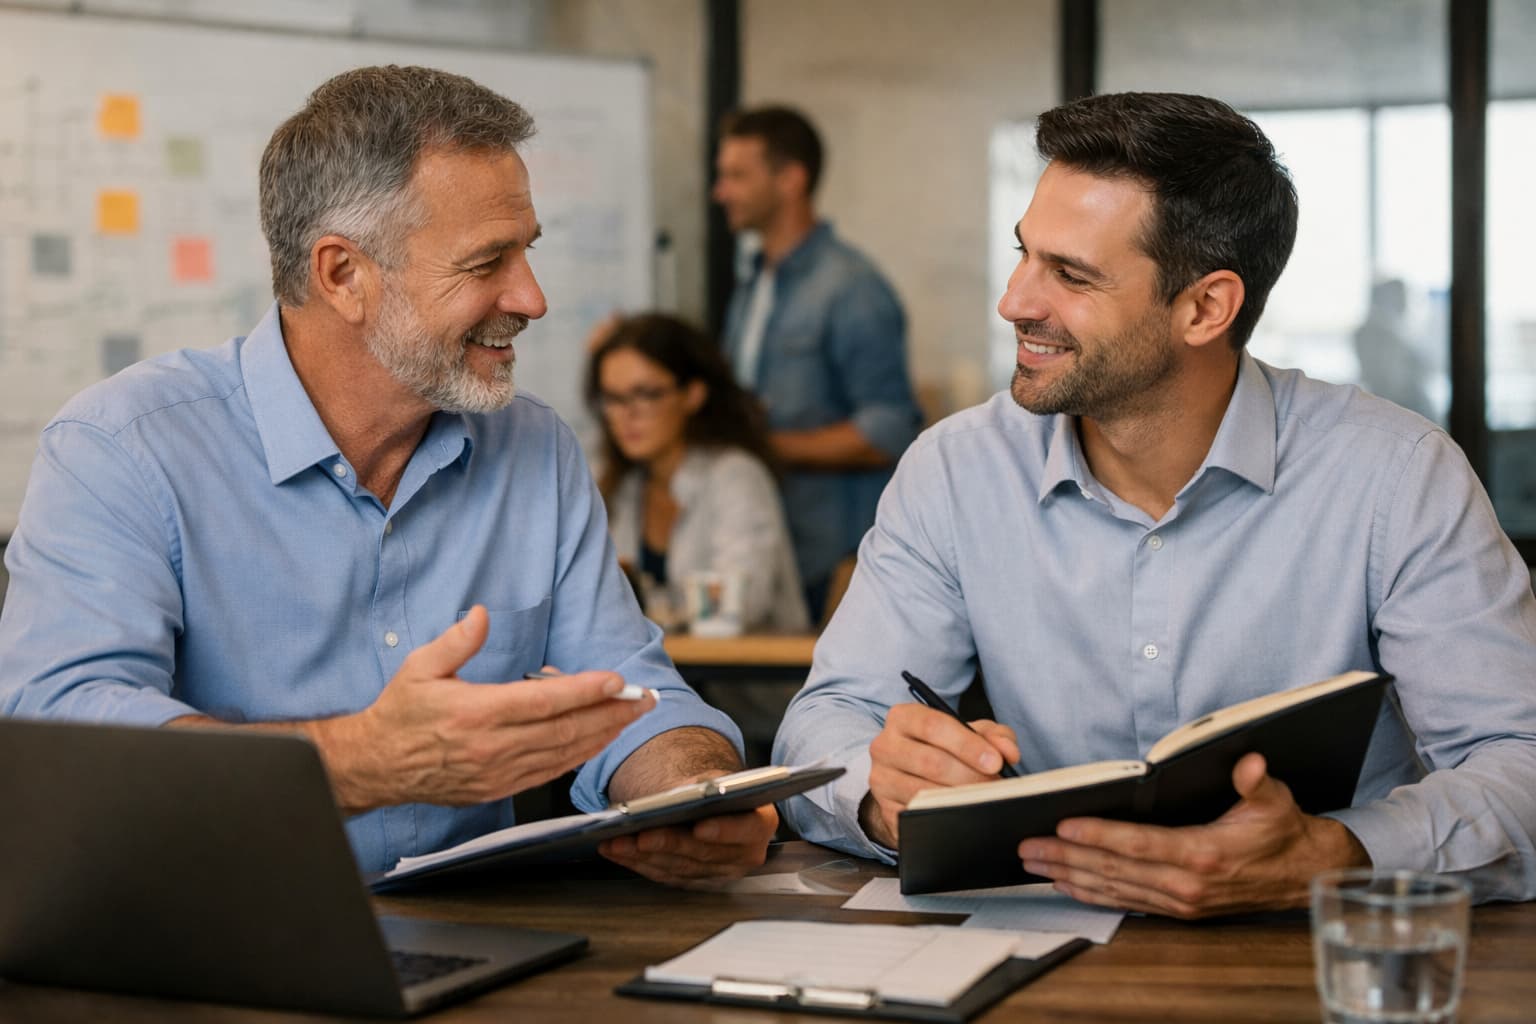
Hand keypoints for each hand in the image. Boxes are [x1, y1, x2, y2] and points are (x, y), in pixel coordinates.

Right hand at [313, 606, 653, 812]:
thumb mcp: (419, 667)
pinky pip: (549, 773)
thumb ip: (455, 641)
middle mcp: (491, 746)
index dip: (584, 691)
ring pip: (563, 754)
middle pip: (565, 730)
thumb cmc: (400, 713)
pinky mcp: (498, 789)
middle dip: (611, 713)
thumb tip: (480, 615)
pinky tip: (598, 741)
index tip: (616, 680)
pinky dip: (578, 756)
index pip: (542, 702)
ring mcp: (497, 772)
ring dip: (603, 735)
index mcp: (474, 713)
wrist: (376, 766)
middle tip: (643, 698)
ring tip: (631, 716)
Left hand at [598, 803, 778, 889]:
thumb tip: (683, 793)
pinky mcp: (695, 881)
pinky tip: (617, 851)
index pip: (746, 830)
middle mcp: (744, 854)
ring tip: (617, 842)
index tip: (700, 827)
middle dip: (668, 844)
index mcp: (760, 823)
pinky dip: (637, 863)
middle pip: (703, 853)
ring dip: (643, 856)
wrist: (717, 804)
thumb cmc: (720, 789)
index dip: (723, 831)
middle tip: (641, 835)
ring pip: (679, 868)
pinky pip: (664, 875)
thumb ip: (708, 786)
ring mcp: (719, 872)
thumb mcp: (720, 778)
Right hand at [860, 704, 1019, 847]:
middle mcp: (885, 745)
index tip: (996, 762)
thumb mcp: (968, 735)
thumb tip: (1008, 752)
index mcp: (903, 717)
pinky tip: (964, 816)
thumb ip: (993, 735)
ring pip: (923, 792)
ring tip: (984, 801)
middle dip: (971, 776)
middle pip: (931, 761)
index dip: (967, 745)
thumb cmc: (943, 749)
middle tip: (996, 787)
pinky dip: (944, 817)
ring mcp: (881, 779)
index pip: (934, 725)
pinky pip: (917, 816)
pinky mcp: (885, 809)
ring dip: (960, 799)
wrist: (910, 778)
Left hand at [1017, 753, 1370, 918]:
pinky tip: (1065, 883)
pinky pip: (1124, 901)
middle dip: (1065, 857)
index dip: (1098, 836)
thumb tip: (1248, 763)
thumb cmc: (1282, 831)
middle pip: (1114, 870)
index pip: (1139, 844)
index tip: (1062, 825)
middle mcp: (1186, 884)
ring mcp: (1179, 902)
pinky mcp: (1177, 910)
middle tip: (1025, 844)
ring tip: (1032, 862)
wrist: (1302, 874)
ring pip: (1113, 888)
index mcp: (1204, 855)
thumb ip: (1256, 782)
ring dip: (1069, 875)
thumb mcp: (1276, 800)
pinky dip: (1091, 893)